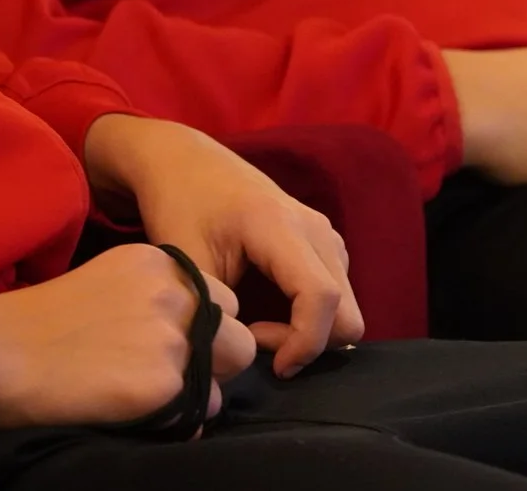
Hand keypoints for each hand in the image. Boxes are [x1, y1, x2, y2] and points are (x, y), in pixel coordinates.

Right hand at [0, 245, 255, 429]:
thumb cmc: (36, 321)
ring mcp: (175, 338)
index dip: (202, 327)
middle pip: (236, 334)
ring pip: (227, 374)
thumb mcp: (104, 283)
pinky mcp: (167, 382)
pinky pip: (200, 411)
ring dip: (201, 388)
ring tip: (152, 394)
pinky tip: (138, 411)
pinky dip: (179, 418)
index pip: (219, 298)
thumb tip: (184, 342)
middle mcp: (177, 293)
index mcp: (159, 262)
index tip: (170, 343)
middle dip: (214, 357)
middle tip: (169, 373)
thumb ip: (150, 301)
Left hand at [81, 114, 360, 375]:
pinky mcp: (323, 241)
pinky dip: (313, 315)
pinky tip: (269, 310)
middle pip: (348, 312)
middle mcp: (313, 228)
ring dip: (312, 331)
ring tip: (256, 326)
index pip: (321, 297)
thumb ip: (213, 310)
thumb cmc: (178, 204)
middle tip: (255, 342)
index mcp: (278, 226)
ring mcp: (323, 232)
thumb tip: (233, 357)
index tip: (271, 365)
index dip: (304, 343)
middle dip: (310, 342)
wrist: (183, 160)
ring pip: (347, 306)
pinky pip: (339, 292)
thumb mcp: (184, 258)